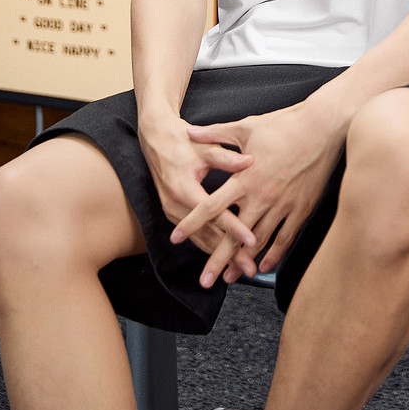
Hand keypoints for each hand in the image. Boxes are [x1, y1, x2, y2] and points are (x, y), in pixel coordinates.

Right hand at [138, 114, 256, 264]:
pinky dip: (210, 246)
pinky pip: (194, 235)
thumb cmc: (183, 141)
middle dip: (229, 253)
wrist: (156, 139)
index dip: (234, 228)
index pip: (214, 214)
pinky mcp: (174, 213)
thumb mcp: (204, 146)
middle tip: (250, 268)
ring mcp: (172, 212)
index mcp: (184, 188)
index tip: (252, 240)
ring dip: (220, 256)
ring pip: (200, 240)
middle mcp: (175, 205)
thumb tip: (250, 162)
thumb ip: (226, 158)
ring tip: (240, 270)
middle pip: (207, 235)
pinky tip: (224, 257)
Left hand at [169, 99, 344, 287]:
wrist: (323, 127)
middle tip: (204, 281)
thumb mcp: (246, 127)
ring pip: (259, 241)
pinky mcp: (301, 208)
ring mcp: (283, 205)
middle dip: (217, 259)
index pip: (211, 206)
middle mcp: (262, 196)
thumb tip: (189, 133)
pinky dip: (274, 255)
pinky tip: (264, 266)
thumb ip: (215, 134)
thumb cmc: (284, 124)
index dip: (192, 223)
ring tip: (230, 278)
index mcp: (245, 177)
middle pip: (234, 234)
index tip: (175, 238)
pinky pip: (285, 238)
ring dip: (243, 262)